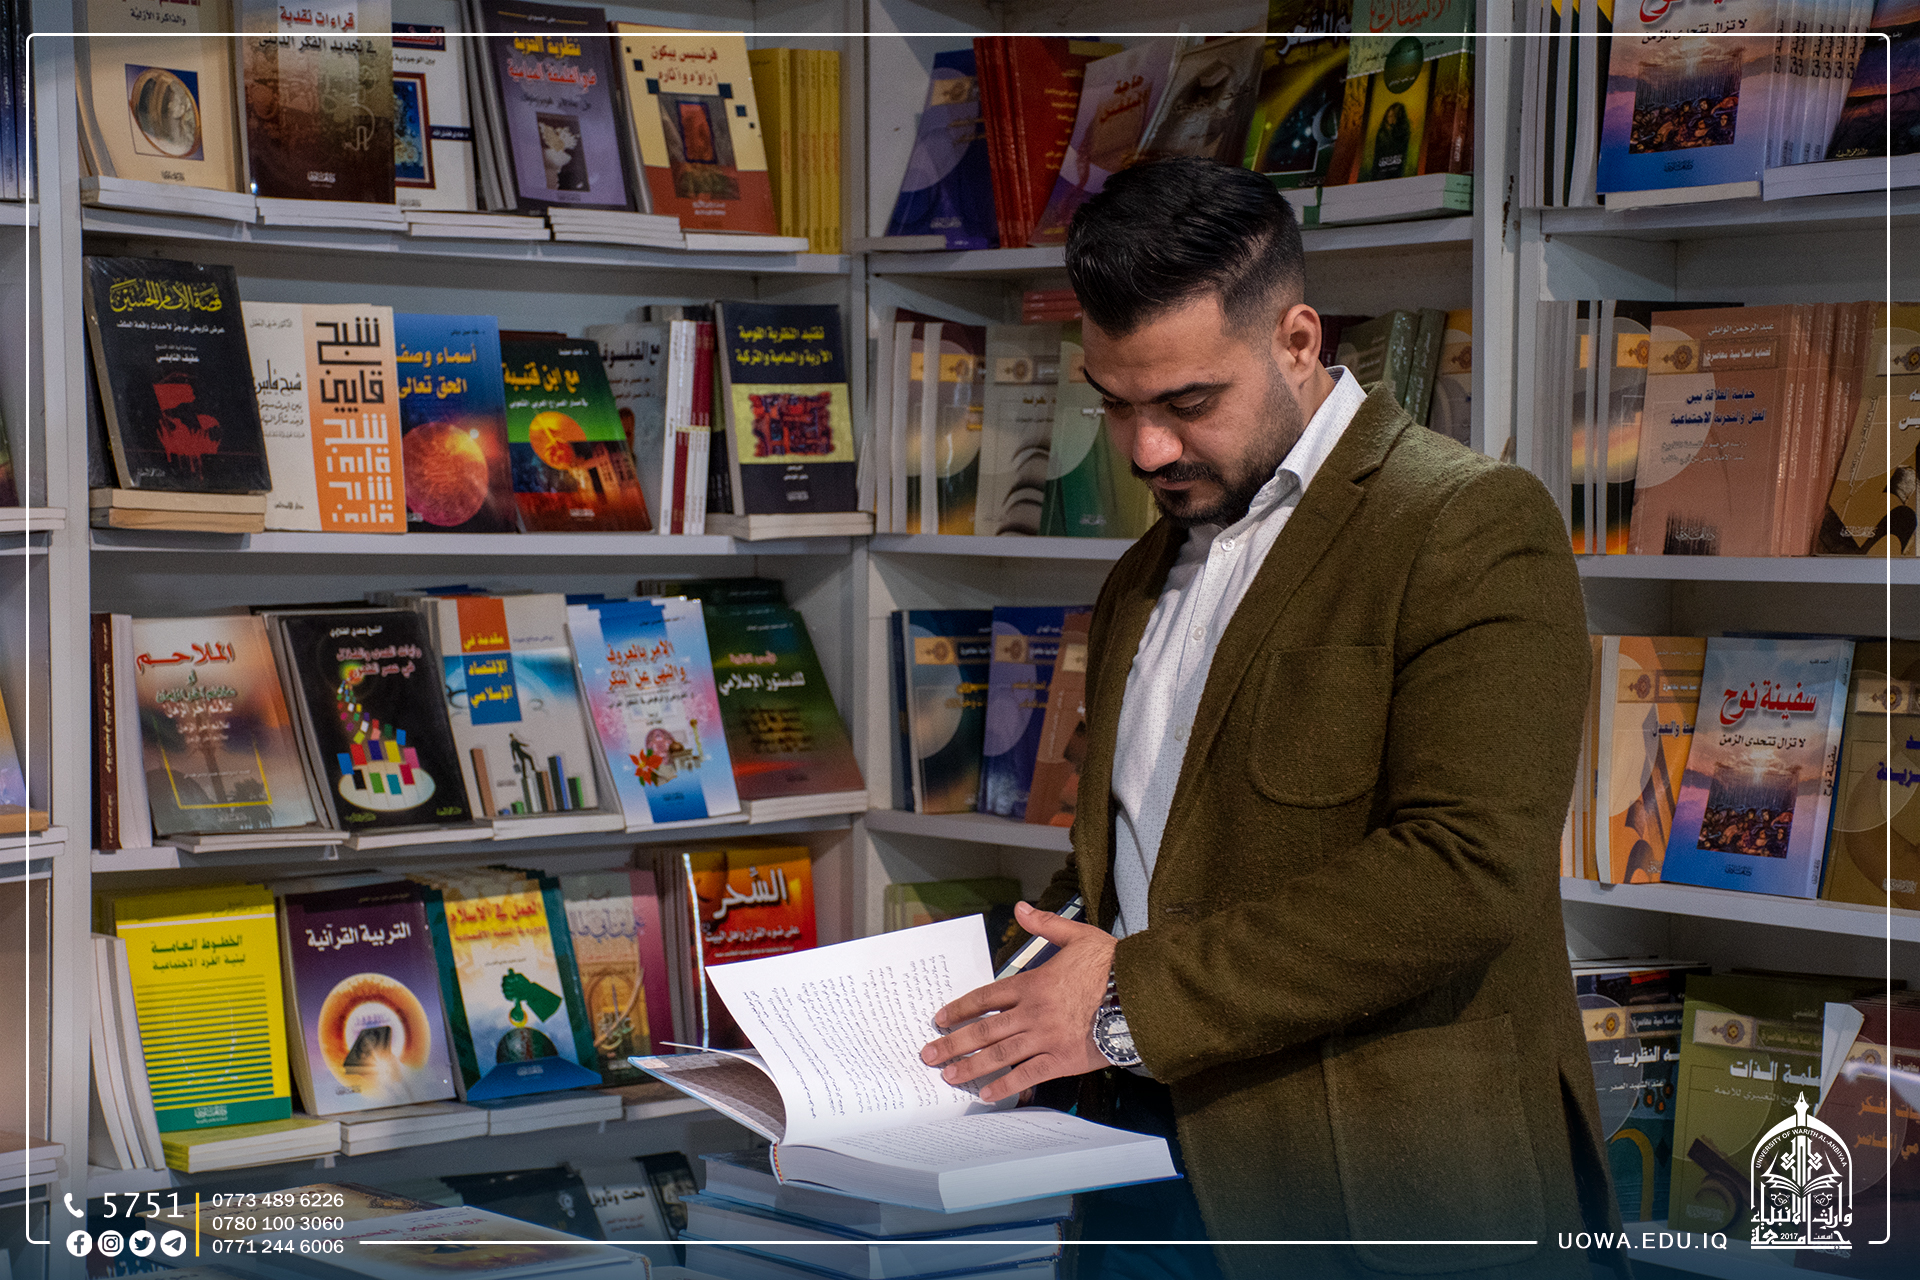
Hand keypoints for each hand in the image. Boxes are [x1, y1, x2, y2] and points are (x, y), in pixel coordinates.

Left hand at [919, 901, 1116, 1103]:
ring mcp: (1047, 1038)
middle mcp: (1033, 1012)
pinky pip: (1028, 1075)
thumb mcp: (1077, 936)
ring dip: (971, 1066)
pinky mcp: (1063, 1060)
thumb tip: (1019, 908)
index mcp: (1033, 983)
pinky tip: (987, 1095)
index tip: (941, 1019)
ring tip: (949, 1076)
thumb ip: (1045, 925)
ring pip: (1000, 1054)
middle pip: (985, 1029)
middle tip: (929, 1054)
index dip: (961, 1008)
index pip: (986, 997)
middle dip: (954, 1043)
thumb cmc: (1111, 965)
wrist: (1140, 993)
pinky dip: (1006, 1085)